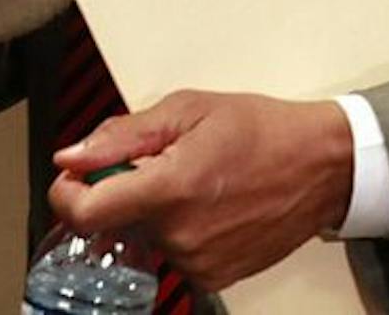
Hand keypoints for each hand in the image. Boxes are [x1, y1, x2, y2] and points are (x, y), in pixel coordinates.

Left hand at [46, 90, 353, 294]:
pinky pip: (174, 252)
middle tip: (163, 158)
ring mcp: (200, 262)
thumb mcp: (186, 110)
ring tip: (196, 178)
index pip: (85, 212)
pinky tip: (210, 203)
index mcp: (170, 188)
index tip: (72, 176)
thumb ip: (120, 136)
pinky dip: (180, 228)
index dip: (66, 193)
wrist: (321, 167)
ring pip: (145, 234)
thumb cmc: (261, 131)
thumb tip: (73, 156)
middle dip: (125, 188)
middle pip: (116, 218)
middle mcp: (182, 235)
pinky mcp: (216, 277)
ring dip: (155, 208)